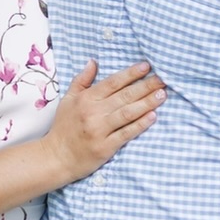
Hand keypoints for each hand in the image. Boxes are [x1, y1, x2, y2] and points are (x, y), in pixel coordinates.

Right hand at [45, 60, 163, 185]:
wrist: (57, 157)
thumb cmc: (64, 127)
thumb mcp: (68, 100)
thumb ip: (81, 80)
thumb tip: (93, 62)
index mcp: (86, 99)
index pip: (112, 82)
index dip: (130, 74)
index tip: (146, 66)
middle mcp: (93, 112)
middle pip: (124, 96)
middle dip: (146, 86)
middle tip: (163, 79)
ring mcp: (100, 130)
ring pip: (128, 113)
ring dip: (147, 103)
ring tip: (162, 95)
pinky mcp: (106, 147)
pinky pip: (126, 133)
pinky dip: (140, 125)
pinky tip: (153, 117)